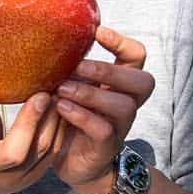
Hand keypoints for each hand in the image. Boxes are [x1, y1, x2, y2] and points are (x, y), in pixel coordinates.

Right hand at [0, 88, 61, 193]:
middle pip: (11, 154)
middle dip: (28, 123)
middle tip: (41, 95)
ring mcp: (15, 176)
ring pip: (39, 153)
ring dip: (51, 122)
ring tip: (56, 95)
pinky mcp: (35, 175)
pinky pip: (53, 152)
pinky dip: (60, 128)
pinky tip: (62, 109)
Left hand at [51, 26, 154, 193]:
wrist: (71, 160)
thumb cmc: (70, 116)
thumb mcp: (73, 86)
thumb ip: (72, 68)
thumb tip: (50, 39)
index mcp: (120, 83)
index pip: (137, 55)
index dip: (122, 42)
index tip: (97, 33)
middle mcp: (127, 103)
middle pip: (142, 81)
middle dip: (109, 71)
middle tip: (77, 67)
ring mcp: (120, 126)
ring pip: (123, 105)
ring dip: (90, 93)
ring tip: (62, 89)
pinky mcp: (106, 145)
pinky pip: (103, 129)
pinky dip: (81, 115)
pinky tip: (61, 108)